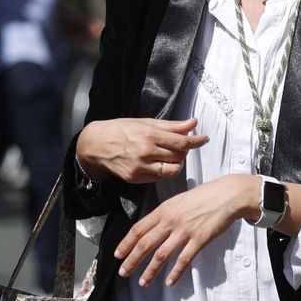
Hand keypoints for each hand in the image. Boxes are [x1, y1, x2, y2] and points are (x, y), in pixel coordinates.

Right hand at [76, 117, 207, 183]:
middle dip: (184, 152)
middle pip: (179, 157)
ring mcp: (140, 167)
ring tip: (169, 157)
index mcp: (149, 134)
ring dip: (176, 164)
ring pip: (172, 170)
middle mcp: (146, 151)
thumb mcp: (145, 122)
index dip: (196, 142)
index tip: (204, 139)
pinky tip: (156, 163)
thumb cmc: (121, 130)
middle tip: (179, 146)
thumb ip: (171, 126)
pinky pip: (158, 177)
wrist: (96, 145)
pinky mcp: (135, 178)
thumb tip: (193, 123)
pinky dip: (162, 171)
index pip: (181, 142)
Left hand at [114, 173, 252, 286]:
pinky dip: (175, 273)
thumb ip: (164, 214)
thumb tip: (150, 228)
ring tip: (142, 283)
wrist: (226, 195)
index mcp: (163, 210)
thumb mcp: (177, 201)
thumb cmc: (202, 197)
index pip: (139, 229)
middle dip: (132, 260)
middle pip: (145, 244)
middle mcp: (170, 221)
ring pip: (162, 255)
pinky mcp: (199, 240)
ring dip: (150, 271)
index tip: (117, 254)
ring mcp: (185, 231)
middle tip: (123, 273)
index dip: (126, 243)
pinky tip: (169, 282)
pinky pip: (184, 259)